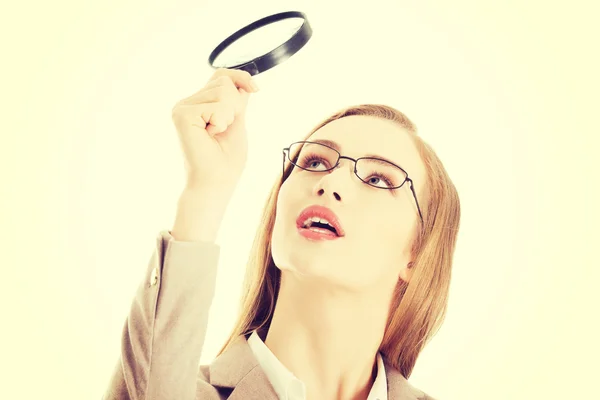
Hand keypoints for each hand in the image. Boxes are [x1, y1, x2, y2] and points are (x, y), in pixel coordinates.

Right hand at [171, 68, 258, 189]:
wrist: (214, 183)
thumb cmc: (226, 162)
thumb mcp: (237, 123)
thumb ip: (237, 102)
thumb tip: (243, 83)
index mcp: (198, 105)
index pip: (220, 76)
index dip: (240, 77)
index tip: (256, 89)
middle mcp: (187, 103)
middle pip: (223, 81)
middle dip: (235, 106)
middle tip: (223, 130)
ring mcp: (182, 108)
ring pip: (222, 91)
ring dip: (228, 116)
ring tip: (215, 135)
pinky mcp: (181, 114)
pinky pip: (216, 105)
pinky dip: (221, 122)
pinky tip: (210, 136)